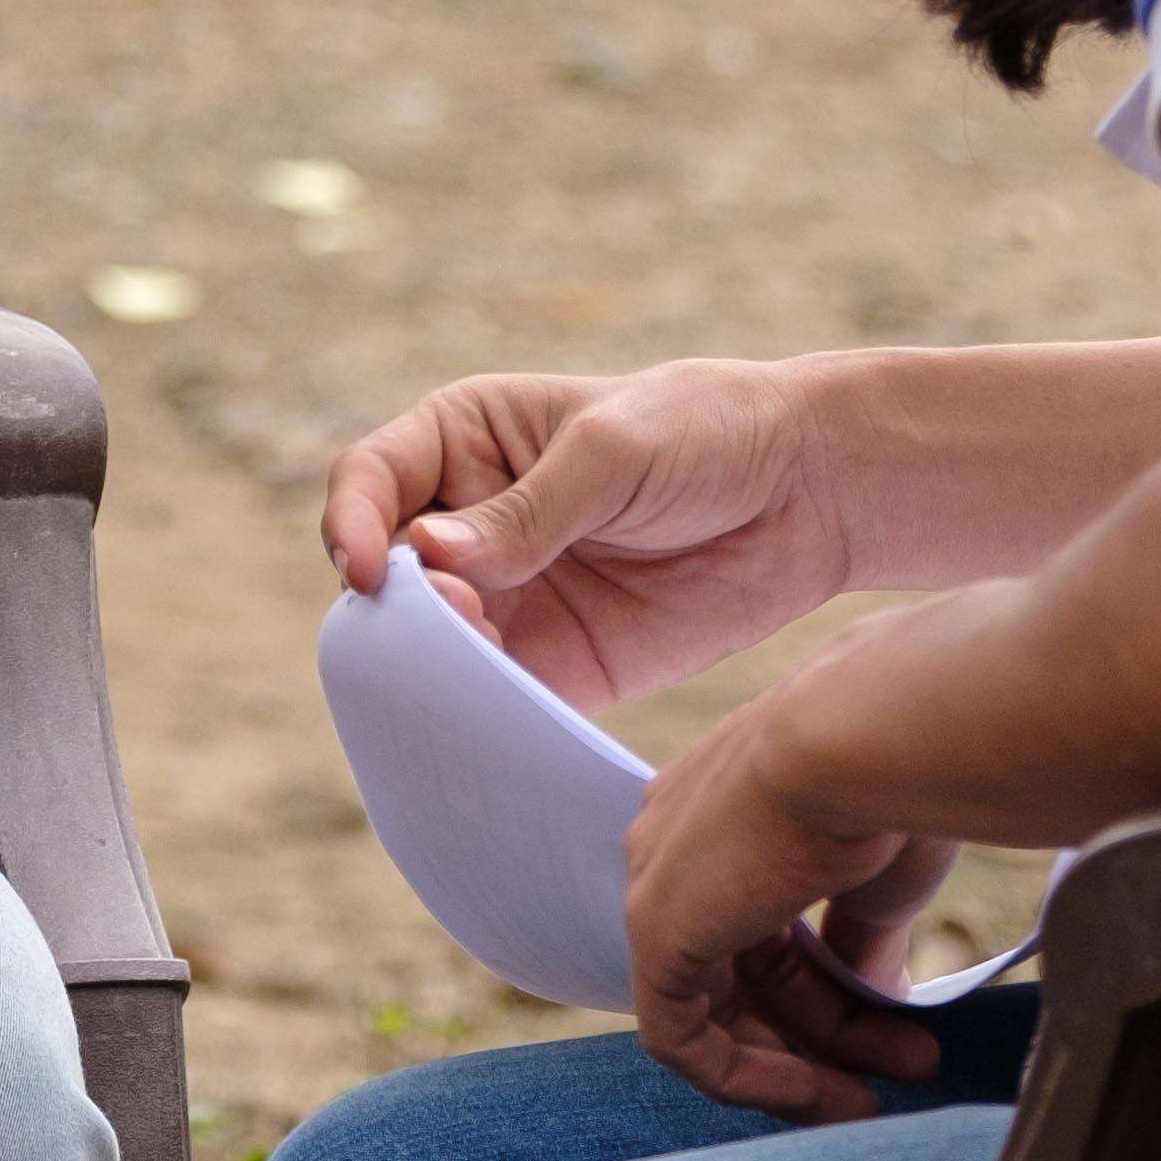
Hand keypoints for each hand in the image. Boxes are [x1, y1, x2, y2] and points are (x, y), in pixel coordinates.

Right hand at [320, 358, 855, 706]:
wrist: (811, 494)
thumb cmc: (705, 431)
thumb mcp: (613, 451)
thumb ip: (524, 512)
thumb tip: (423, 559)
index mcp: (465, 441)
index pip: (370, 480)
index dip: (350, 522)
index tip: (368, 568)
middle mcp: (469, 524)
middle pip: (385, 575)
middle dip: (395, 608)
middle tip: (454, 620)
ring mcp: (510, 600)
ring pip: (430, 649)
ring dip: (435, 669)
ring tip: (485, 665)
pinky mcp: (557, 667)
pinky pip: (495, 703)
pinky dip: (483, 721)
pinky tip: (497, 728)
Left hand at [628, 687, 950, 1121]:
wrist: (868, 738)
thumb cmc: (891, 783)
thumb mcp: (877, 873)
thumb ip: (859, 938)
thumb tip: (873, 999)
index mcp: (728, 807)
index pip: (765, 919)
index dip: (832, 984)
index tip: (899, 1020)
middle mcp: (680, 839)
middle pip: (745, 966)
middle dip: (826, 1029)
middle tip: (905, 1065)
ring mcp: (660, 881)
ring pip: (715, 1006)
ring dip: (799, 1060)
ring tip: (876, 1096)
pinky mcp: (655, 930)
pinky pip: (683, 1036)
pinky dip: (749, 1076)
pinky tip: (823, 1091)